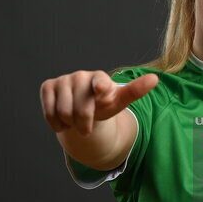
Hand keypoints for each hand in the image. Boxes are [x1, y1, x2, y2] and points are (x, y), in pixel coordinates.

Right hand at [40, 70, 157, 135]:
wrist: (83, 110)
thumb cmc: (103, 105)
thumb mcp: (119, 102)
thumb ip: (135, 91)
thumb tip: (155, 78)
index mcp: (100, 78)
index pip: (100, 81)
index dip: (100, 86)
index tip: (101, 89)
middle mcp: (80, 76)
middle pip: (80, 109)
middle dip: (84, 123)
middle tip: (88, 125)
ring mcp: (63, 80)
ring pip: (64, 112)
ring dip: (71, 124)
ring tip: (76, 120)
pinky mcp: (48, 86)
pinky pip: (50, 113)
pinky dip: (57, 124)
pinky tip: (64, 120)